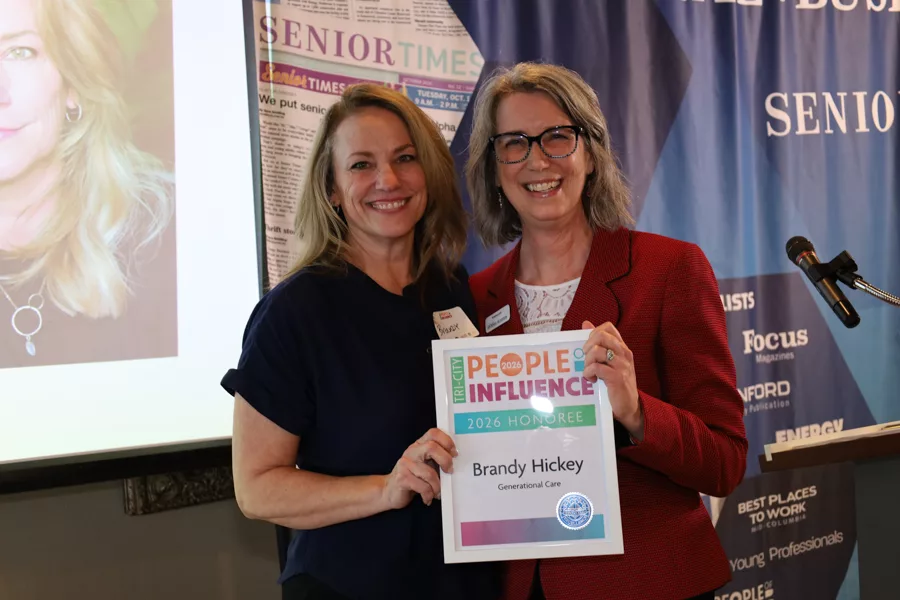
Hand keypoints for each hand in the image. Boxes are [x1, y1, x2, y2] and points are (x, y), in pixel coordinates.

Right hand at [382, 428, 456, 508]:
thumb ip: (437, 460)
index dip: (447, 441)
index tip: (454, 453)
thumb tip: (456, 463)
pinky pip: (422, 486)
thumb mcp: (425, 464)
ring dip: (437, 486)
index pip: (433, 433)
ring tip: (437, 492)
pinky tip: (427, 497)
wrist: (390, 490)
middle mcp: (411, 451)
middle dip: (445, 461)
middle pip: (432, 447)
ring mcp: (405, 464)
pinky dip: (428, 495)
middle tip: (449, 472)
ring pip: (429, 473)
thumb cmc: (413, 477)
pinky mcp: (402, 478)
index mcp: (419, 445)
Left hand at [582, 321, 642, 438]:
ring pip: (596, 351)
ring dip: (587, 362)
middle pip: (601, 335)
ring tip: (589, 371)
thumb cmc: (617, 383)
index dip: (593, 333)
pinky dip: (588, 373)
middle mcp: (623, 353)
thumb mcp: (610, 361)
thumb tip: (585, 323)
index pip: (608, 327)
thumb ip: (599, 343)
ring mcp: (621, 365)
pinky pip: (596, 367)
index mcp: (622, 348)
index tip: (589, 347)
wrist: (629, 407)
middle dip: (587, 345)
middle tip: (586, 358)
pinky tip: (591, 379)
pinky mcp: (617, 378)